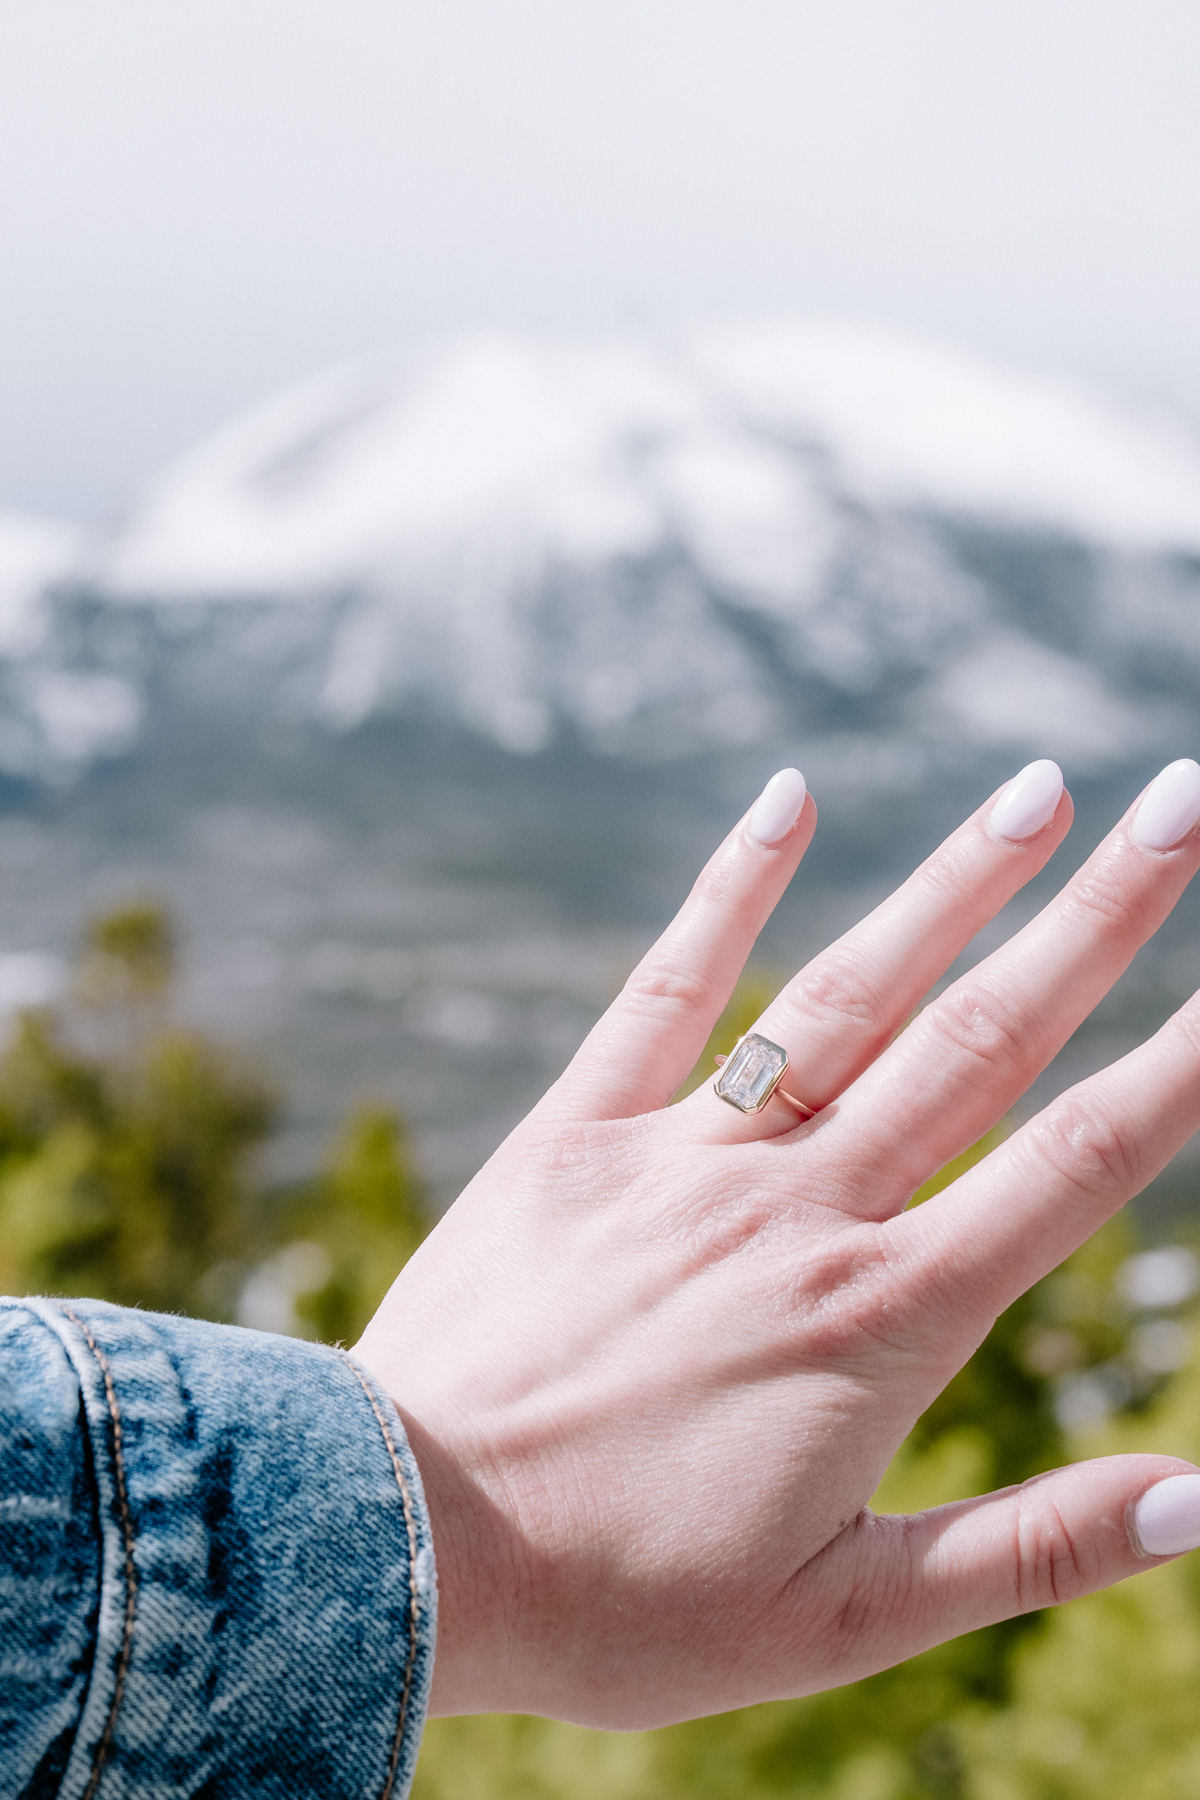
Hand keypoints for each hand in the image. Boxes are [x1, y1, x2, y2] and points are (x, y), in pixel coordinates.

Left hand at [355, 756, 1199, 1728]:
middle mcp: (801, 1211)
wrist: (407, 1547)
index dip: (1177, 1067)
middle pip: (982, 1040)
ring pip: (849, 995)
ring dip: (951, 885)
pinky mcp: (579, 1131)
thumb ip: (1028, 1549)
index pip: (1072, 1166)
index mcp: (885, 1323)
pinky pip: (669, 989)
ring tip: (1040, 789)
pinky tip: (788, 799)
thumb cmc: (625, 1600)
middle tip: (1181, 804)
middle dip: (1098, 920)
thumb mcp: (845, 1618)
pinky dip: (732, 890)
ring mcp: (686, 1155)